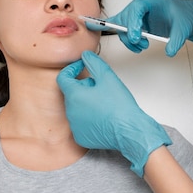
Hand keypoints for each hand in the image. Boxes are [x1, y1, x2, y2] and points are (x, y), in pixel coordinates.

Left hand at [57, 51, 170, 176]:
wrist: (129, 131)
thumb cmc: (120, 107)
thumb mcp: (107, 77)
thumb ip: (94, 62)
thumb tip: (85, 56)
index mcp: (74, 96)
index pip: (63, 78)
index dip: (72, 69)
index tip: (82, 67)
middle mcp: (71, 112)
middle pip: (72, 93)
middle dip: (83, 87)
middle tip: (101, 87)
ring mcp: (75, 126)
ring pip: (76, 108)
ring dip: (86, 102)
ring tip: (104, 103)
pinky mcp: (81, 137)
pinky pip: (81, 123)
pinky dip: (88, 118)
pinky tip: (102, 117)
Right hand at [105, 0, 192, 56]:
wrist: (189, 17)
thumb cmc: (185, 15)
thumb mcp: (184, 28)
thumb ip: (177, 40)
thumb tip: (169, 50)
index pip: (137, 7)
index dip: (133, 22)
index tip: (137, 36)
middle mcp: (141, 4)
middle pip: (126, 17)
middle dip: (130, 33)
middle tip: (140, 43)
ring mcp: (137, 13)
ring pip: (122, 25)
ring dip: (129, 38)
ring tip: (142, 46)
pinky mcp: (136, 22)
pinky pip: (123, 28)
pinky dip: (119, 33)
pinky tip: (100, 30)